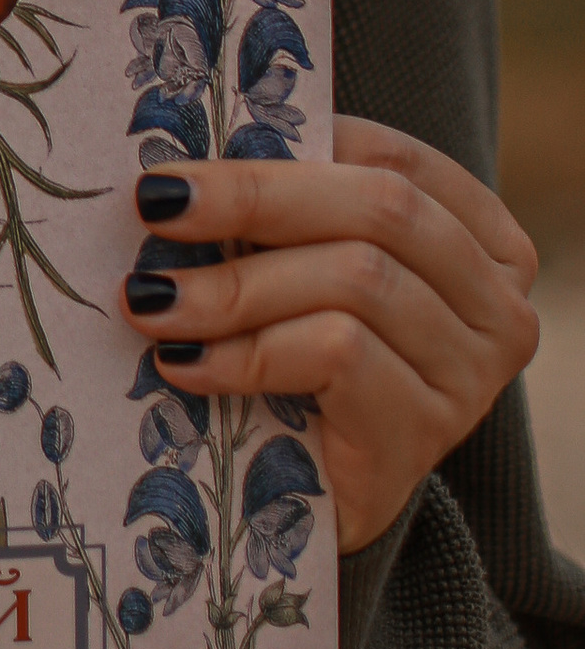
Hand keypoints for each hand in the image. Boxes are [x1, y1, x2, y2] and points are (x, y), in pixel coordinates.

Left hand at [125, 119, 539, 553]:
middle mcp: (496, 302)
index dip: (295, 142)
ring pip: (357, 279)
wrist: (311, 505)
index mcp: (480, 237)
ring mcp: (470, 373)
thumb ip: (287, 208)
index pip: (393, 158)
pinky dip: (247, 351)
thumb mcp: (307, 269)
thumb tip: (191, 157)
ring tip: (151, 298)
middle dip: (254, 197)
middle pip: (381, 208)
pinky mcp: (424, 432)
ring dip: (235, 285)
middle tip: (157, 205)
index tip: (193, 151)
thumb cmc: (303, 366)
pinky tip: (184, 362)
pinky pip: (338, 355)